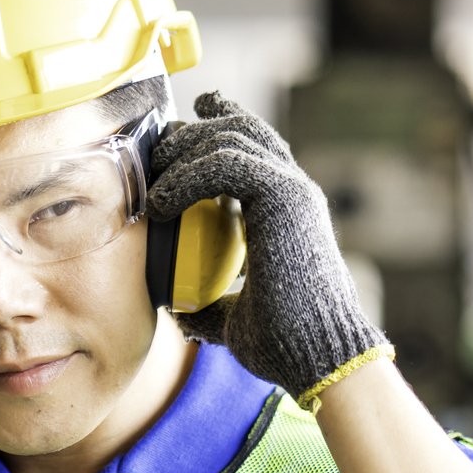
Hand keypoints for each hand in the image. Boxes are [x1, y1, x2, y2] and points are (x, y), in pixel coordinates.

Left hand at [145, 91, 384, 400]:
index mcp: (287, 210)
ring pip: (233, 136)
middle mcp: (294, 191)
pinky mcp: (286, 197)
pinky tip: (163, 202)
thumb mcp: (234, 318)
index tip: (190, 114)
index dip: (222, 121)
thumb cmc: (284, 345)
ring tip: (153, 183)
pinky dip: (189, 175)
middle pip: (240, 129)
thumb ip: (210, 306)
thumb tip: (179, 311)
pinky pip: (228, 162)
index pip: (254, 147)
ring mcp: (294, 190)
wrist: (319, 358)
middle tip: (155, 152)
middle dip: (191, 131)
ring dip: (184, 149)